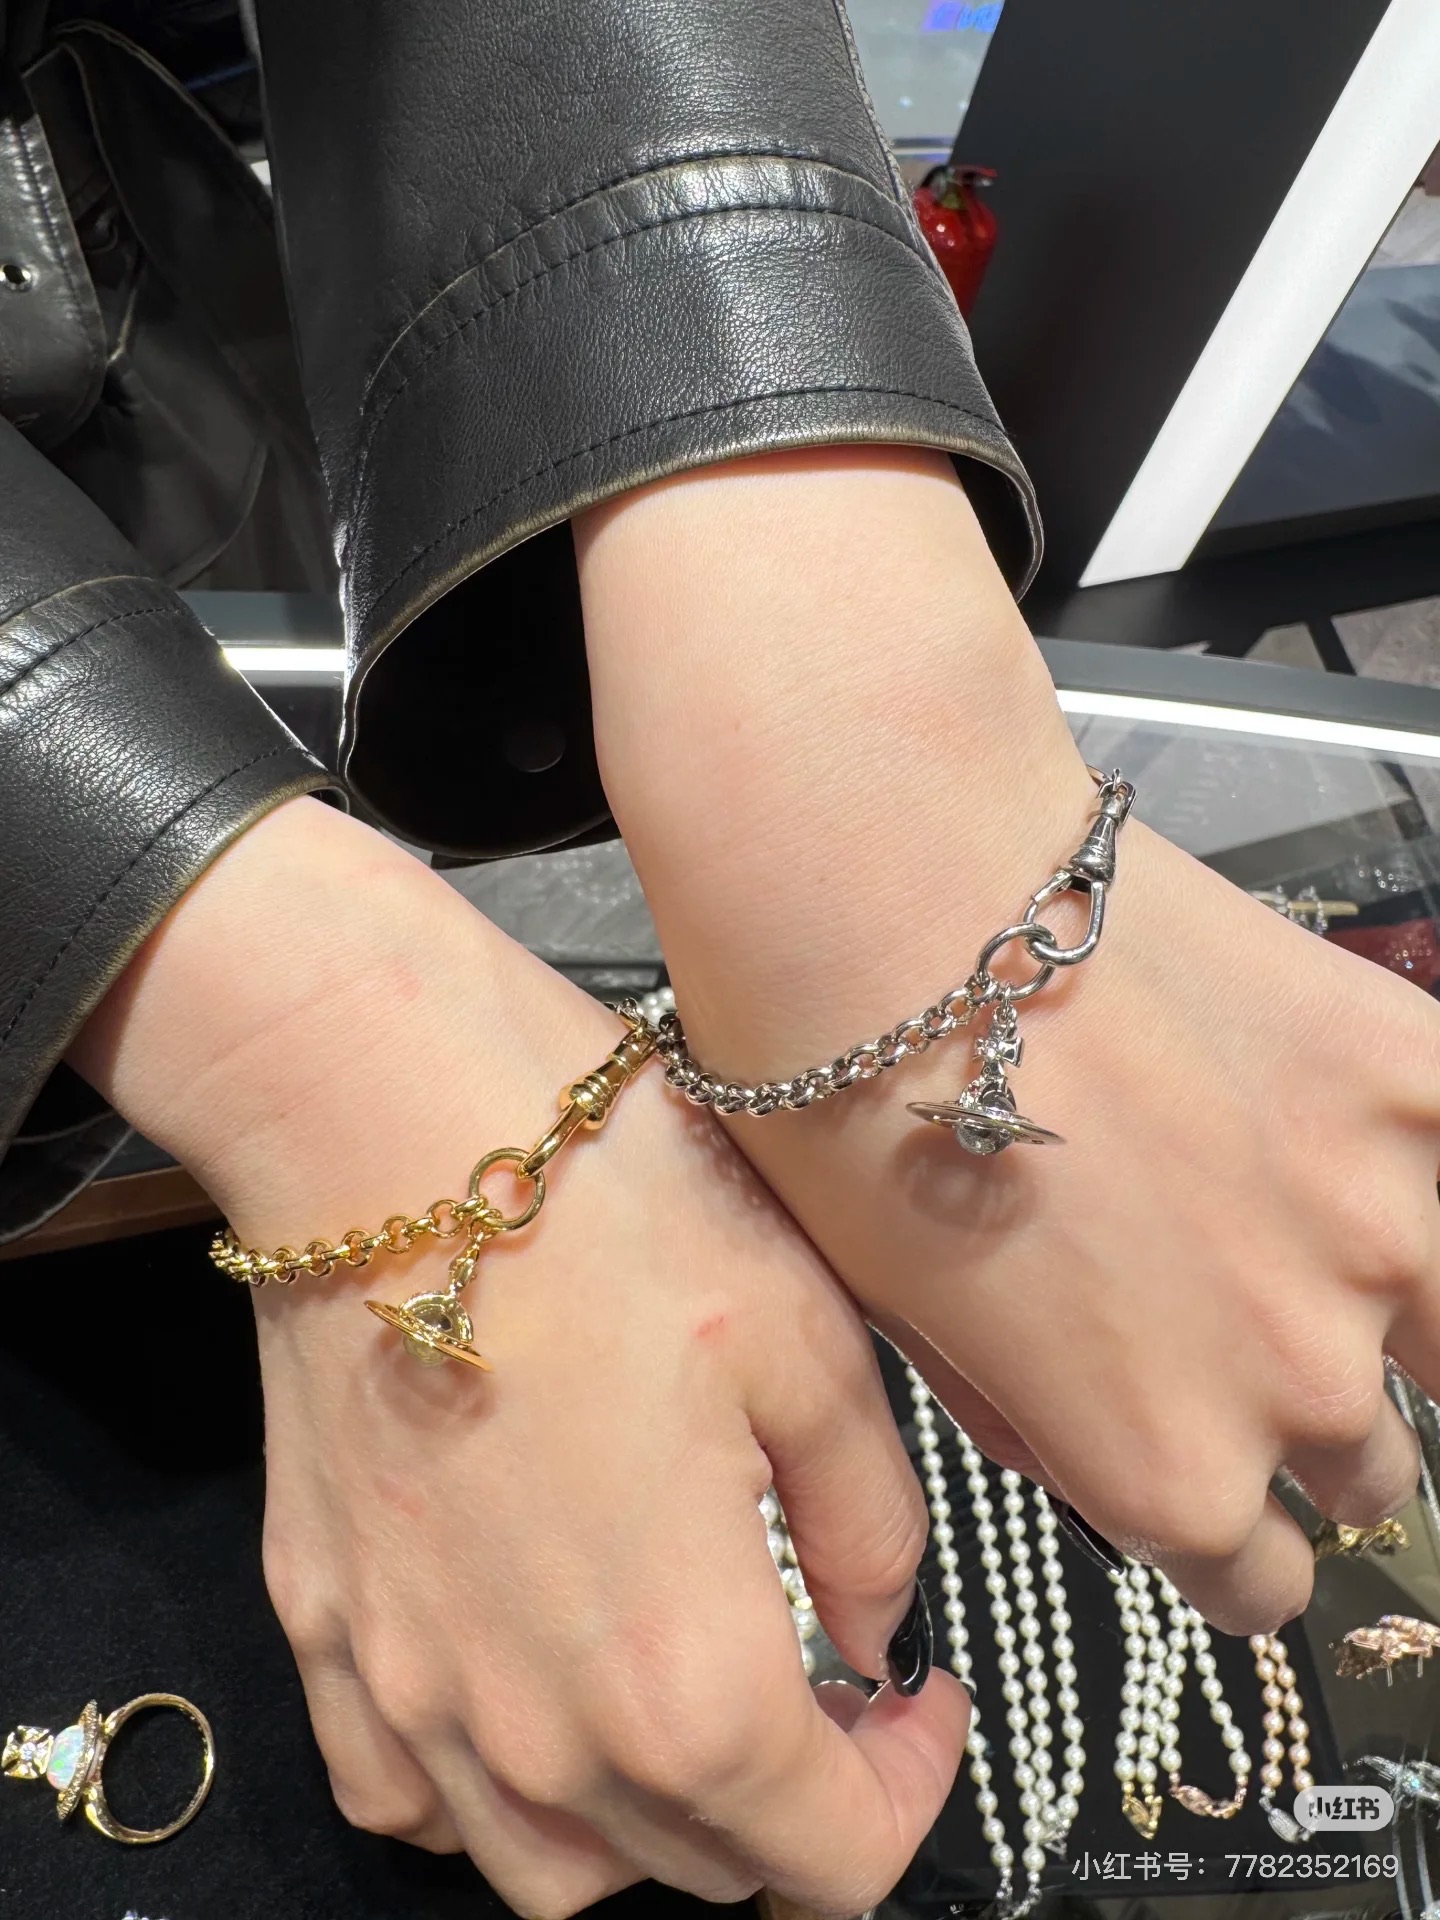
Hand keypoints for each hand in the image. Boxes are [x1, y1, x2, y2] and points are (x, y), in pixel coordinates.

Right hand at [72, 798, 966, 1917]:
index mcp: (687, 1677)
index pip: (836, 1860)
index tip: (921, 1694)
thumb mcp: (813, 1345)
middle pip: (702, 1869)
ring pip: (552, 1869)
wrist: (388, 1120)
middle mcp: (536, 1730)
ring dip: (650, 1824)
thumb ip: (871, 1529)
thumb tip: (874, 1640)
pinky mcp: (322, 1622)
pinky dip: (485, 1795)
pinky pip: (401, 1795)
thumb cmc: (613, 1212)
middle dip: (793, 1797)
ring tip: (684, 1698)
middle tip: (822, 1671)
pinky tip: (528, 1694)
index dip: (909, 1790)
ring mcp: (409, 1687)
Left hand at [579, 445, 1437, 1636]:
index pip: (1256, 1578)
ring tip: (1307, 1236)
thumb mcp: (905, 1323)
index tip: (1224, 1498)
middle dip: (1302, 1424)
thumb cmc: (857, 1102)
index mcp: (1162, 1465)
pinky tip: (1357, 1141)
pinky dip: (1418, 1170)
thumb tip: (1088, 1443)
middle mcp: (1296, 1378)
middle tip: (1236, 1326)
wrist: (900, 901)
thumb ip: (1035, 1417)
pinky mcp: (1413, 1079)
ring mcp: (1379, 1224)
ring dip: (1391, 1314)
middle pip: (1362, 1468)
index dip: (1233, 1541)